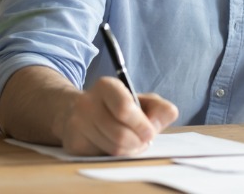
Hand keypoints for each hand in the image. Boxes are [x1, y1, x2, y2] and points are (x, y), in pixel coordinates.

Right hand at [59, 77, 178, 155]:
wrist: (77, 111)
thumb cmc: (116, 105)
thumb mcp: (138, 99)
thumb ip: (158, 106)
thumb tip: (170, 113)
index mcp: (106, 86)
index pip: (124, 109)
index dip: (141, 124)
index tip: (151, 133)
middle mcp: (87, 103)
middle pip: (120, 134)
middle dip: (138, 142)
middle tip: (144, 140)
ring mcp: (77, 124)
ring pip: (112, 149)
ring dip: (129, 150)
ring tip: (132, 142)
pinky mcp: (73, 144)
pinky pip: (102, 157)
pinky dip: (114, 155)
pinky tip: (114, 144)